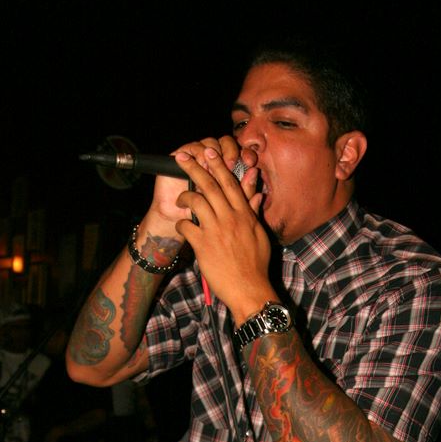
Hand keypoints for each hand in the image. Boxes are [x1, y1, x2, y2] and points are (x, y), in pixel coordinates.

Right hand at [149, 136, 257, 226]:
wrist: (182, 224)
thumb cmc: (208, 221)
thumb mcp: (231, 210)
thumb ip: (245, 194)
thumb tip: (255, 173)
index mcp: (230, 171)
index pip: (242, 154)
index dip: (247, 155)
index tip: (250, 164)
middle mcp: (215, 163)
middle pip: (227, 144)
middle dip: (232, 151)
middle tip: (232, 163)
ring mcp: (199, 159)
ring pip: (211, 143)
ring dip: (214, 152)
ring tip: (215, 167)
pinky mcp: (183, 158)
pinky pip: (193, 147)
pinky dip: (198, 153)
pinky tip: (202, 165)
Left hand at [173, 145, 273, 324]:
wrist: (250, 290)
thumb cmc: (256, 265)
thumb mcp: (259, 235)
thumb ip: (254, 212)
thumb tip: (256, 193)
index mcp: (245, 215)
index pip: (230, 183)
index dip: (217, 164)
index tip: (208, 151)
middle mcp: (231, 219)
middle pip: (210, 185)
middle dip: (195, 168)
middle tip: (183, 157)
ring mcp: (217, 231)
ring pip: (197, 201)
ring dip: (185, 197)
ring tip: (179, 199)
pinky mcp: (204, 245)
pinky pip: (187, 226)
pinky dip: (181, 224)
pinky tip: (181, 228)